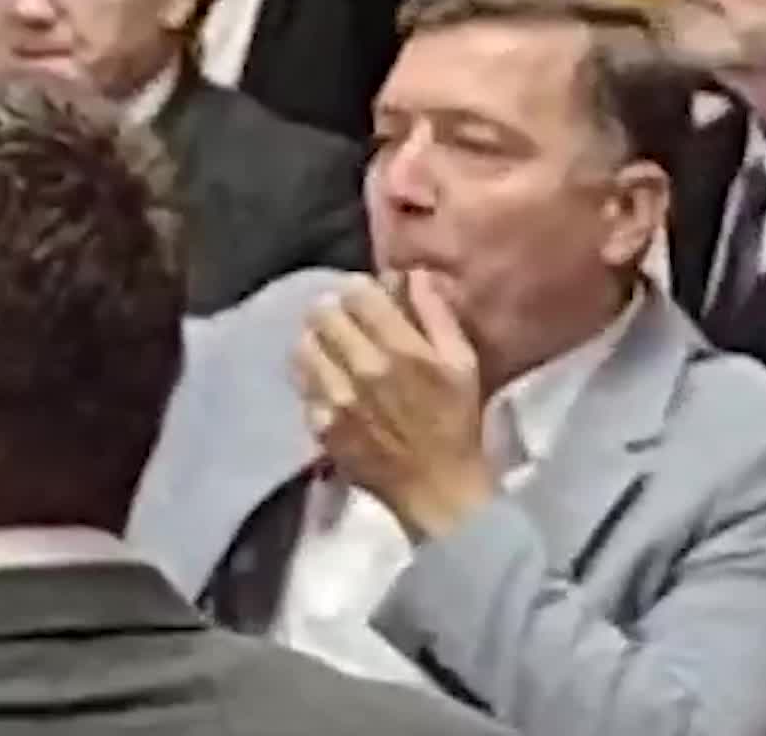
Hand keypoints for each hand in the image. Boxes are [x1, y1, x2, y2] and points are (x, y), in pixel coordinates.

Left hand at [295, 270, 495, 541]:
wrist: (437, 489)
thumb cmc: (457, 421)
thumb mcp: (463, 362)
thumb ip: (436, 314)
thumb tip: (411, 275)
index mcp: (400, 348)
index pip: (356, 293)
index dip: (361, 290)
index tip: (369, 300)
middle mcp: (361, 368)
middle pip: (322, 314)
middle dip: (335, 312)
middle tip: (347, 323)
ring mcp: (336, 399)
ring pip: (303, 347)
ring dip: (317, 342)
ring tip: (332, 351)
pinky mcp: (320, 426)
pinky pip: (302, 386)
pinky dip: (313, 379)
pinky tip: (331, 386)